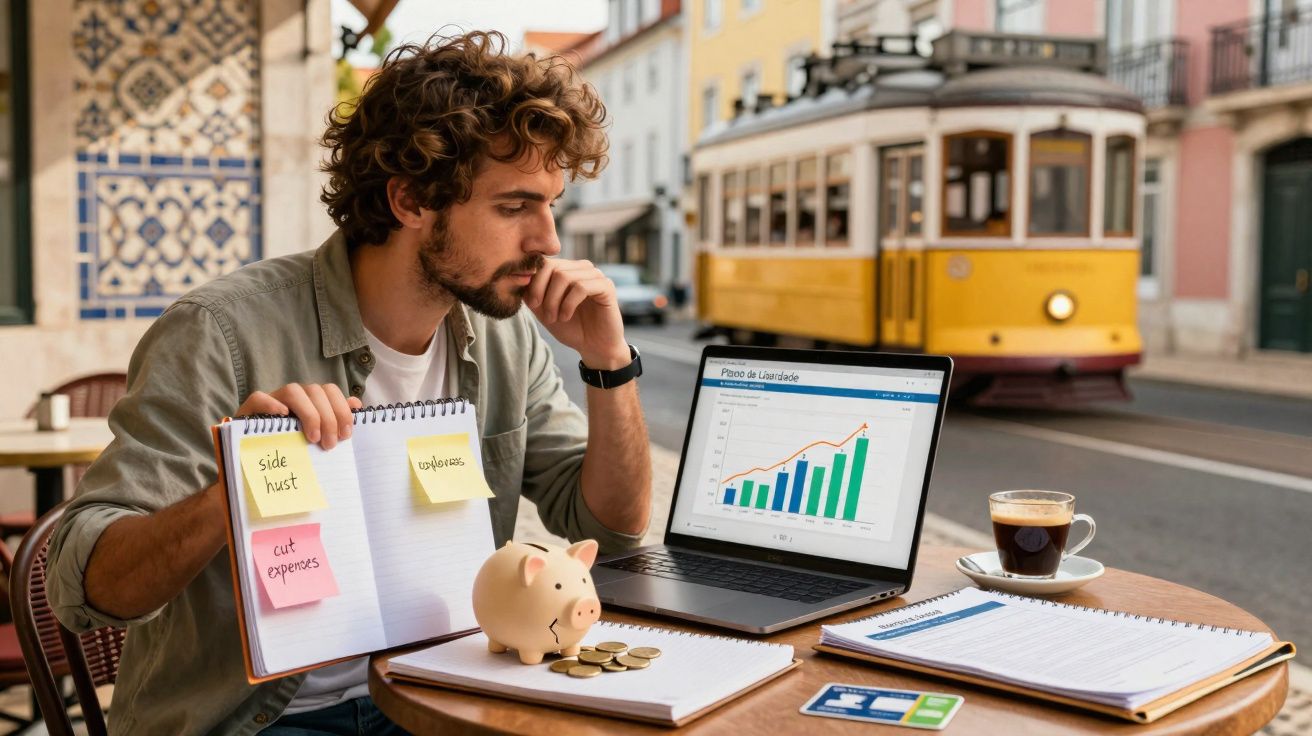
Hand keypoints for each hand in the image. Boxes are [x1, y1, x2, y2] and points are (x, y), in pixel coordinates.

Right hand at [235, 384, 362, 449]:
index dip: (341, 409)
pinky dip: (271, 405)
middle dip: (328, 417)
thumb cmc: (291, 449)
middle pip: (315, 391)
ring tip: (313, 438)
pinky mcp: (249, 410)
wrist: (252, 463)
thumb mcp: (316, 438)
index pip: (330, 390)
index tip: (346, 434)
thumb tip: (355, 404)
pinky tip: (283, 416)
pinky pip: (259, 398)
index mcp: (310, 400)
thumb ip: (335, 421)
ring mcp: (271, 401)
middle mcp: (292, 397)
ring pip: (293, 391)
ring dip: (309, 413)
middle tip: (330, 444)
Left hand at [523, 259, 629, 368]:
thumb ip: (531, 294)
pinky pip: (581, 287)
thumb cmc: (570, 328)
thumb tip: (518, 278)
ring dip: (554, 301)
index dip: (533, 282)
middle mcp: (581, 268)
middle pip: (552, 267)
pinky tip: (566, 316)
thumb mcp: (543, 310)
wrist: (593, 347)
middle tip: (544, 315)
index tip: (532, 305)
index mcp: (567, 269)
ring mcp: (595, 275)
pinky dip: (568, 304)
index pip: (543, 262)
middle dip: (542, 292)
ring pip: (564, 276)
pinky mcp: (606, 286)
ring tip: (555, 318)